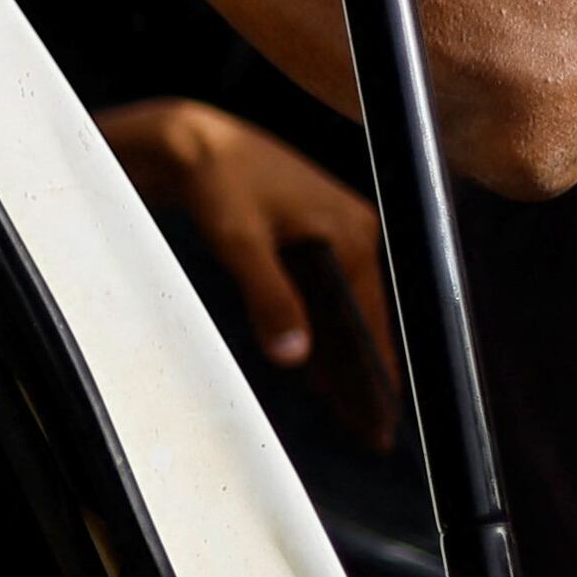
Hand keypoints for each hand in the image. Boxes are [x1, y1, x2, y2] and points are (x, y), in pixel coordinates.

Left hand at [97, 97, 400, 443]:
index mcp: (353, 232)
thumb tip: (294, 355)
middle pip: (368, 317)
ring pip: (350, 308)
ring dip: (349, 357)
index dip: (377, 372)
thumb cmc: (217, 185)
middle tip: (374, 433)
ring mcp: (342, 231)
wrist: (195, 143)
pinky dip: (328, 331)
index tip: (381, 417)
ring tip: (353, 412)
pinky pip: (332, 293)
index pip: (372, 318)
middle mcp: (359, 230)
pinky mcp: (320, 234)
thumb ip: (269, 298)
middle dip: (369, 374)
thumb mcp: (239, 244)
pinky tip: (321, 368)